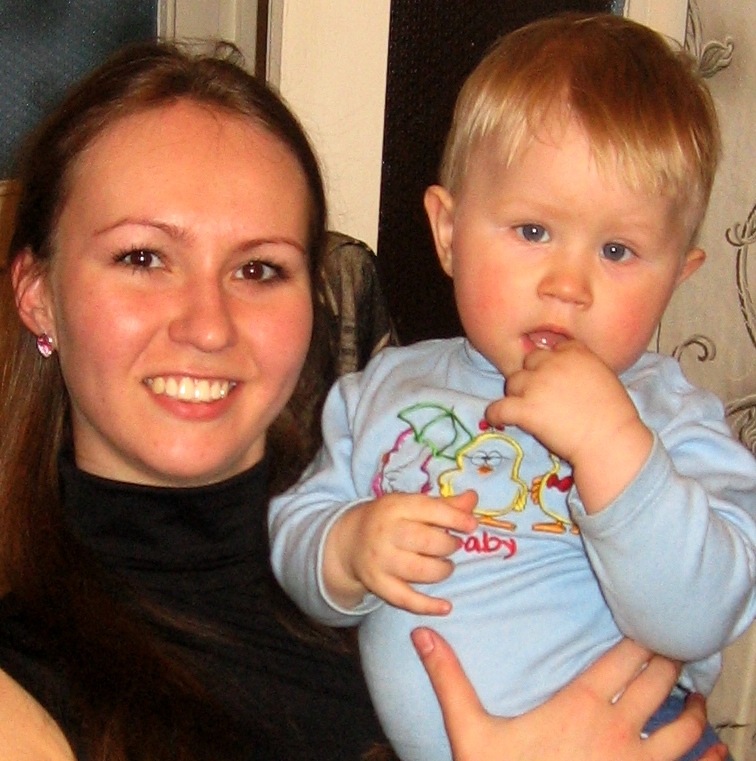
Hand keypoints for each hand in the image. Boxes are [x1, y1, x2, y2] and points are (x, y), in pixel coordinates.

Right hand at [323, 491, 477, 613]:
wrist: (349, 541)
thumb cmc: (389, 520)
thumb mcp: (411, 505)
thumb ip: (444, 504)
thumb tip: (473, 499)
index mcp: (395, 507)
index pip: (429, 510)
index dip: (455, 518)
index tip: (472, 526)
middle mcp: (385, 533)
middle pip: (427, 542)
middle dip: (448, 546)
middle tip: (452, 546)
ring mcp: (380, 561)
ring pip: (420, 571)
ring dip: (442, 570)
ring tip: (445, 565)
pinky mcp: (378, 585)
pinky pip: (406, 599)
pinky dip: (428, 606)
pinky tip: (446, 607)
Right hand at [413, 629, 720, 760]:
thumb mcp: (470, 731)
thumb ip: (450, 680)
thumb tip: (423, 636)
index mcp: (578, 706)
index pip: (622, 659)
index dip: (642, 638)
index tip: (650, 622)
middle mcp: (616, 730)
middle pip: (657, 683)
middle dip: (671, 660)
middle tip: (679, 645)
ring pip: (682, 727)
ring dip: (693, 706)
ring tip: (697, 694)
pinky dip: (705, 754)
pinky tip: (714, 749)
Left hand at [486, 341, 652, 511]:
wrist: (611, 440)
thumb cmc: (614, 414)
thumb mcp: (603, 376)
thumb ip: (581, 367)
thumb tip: (566, 373)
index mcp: (575, 352)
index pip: (551, 348)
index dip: (549, 363)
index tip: (552, 377)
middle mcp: (553, 363)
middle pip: (529, 362)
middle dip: (532, 376)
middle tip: (539, 395)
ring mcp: (536, 384)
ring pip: (513, 382)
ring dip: (517, 394)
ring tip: (524, 409)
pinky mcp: (525, 408)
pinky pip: (498, 407)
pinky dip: (496, 414)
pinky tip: (499, 419)